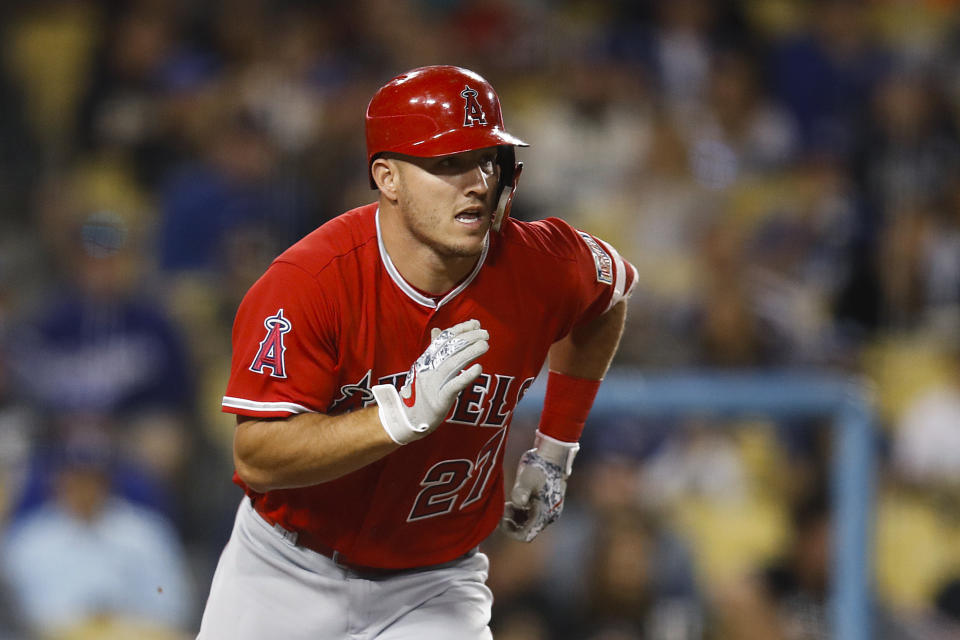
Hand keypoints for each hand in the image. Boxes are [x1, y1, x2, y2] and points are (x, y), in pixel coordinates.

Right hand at [372, 319, 488, 443]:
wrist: (405, 420)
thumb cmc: (418, 393)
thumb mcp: (423, 368)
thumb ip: (433, 349)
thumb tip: (437, 329)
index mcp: (425, 361)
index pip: (443, 340)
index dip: (460, 330)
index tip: (475, 323)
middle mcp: (427, 370)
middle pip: (448, 350)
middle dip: (468, 338)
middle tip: (485, 333)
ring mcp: (432, 385)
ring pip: (451, 364)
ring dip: (469, 353)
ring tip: (485, 345)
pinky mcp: (438, 401)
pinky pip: (453, 387)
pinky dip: (466, 376)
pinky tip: (478, 368)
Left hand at [501, 431, 578, 541]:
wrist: (552, 455)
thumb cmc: (539, 465)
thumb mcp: (527, 477)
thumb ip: (521, 491)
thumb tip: (518, 502)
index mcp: (545, 513)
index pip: (525, 535)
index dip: (510, 531)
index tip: (501, 519)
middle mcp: (549, 515)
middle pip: (526, 531)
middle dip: (512, 523)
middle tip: (503, 508)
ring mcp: (548, 510)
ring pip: (528, 524)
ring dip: (515, 518)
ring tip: (508, 503)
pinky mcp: (546, 504)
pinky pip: (531, 516)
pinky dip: (520, 512)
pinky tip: (513, 501)